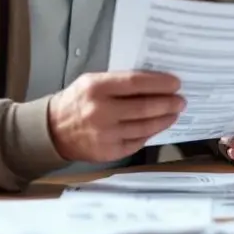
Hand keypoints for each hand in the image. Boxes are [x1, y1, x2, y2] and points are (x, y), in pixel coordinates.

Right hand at [46, 71, 184, 162]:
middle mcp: (102, 112)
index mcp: (97, 88)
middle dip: (168, 103)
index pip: (136, 83)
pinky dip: (151, 133)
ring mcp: (106, 134)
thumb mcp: (92, 82)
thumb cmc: (77, 101)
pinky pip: (138, 142)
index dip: (160, 83)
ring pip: (145, 127)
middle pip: (145, 107)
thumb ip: (119, 82)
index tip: (176, 83)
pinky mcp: (109, 152)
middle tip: (181, 100)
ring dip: (165, 119)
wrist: (52, 131)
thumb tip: (154, 83)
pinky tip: (158, 126)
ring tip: (174, 113)